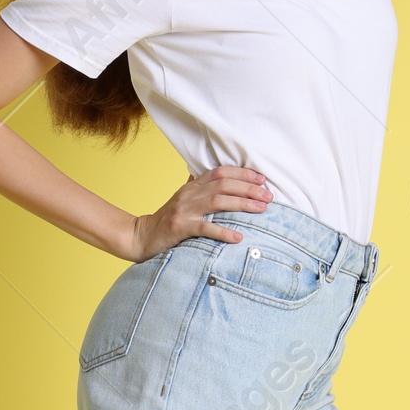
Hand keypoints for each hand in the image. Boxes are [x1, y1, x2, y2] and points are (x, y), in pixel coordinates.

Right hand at [128, 165, 270, 259]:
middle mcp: (189, 194)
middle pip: (223, 184)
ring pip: (218, 201)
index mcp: (192, 186)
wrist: (141, 235)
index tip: (262, 179)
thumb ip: (199, 187)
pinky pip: (205, 228)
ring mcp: (184, 210)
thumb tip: (217, 175)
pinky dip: (223, 232)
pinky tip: (238, 237)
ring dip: (242, 204)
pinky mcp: (180, 228)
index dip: (243, 173)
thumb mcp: (183, 199)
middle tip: (268, 196)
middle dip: (249, 188)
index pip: (221, 172)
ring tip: (261, 209)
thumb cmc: (167, 219)